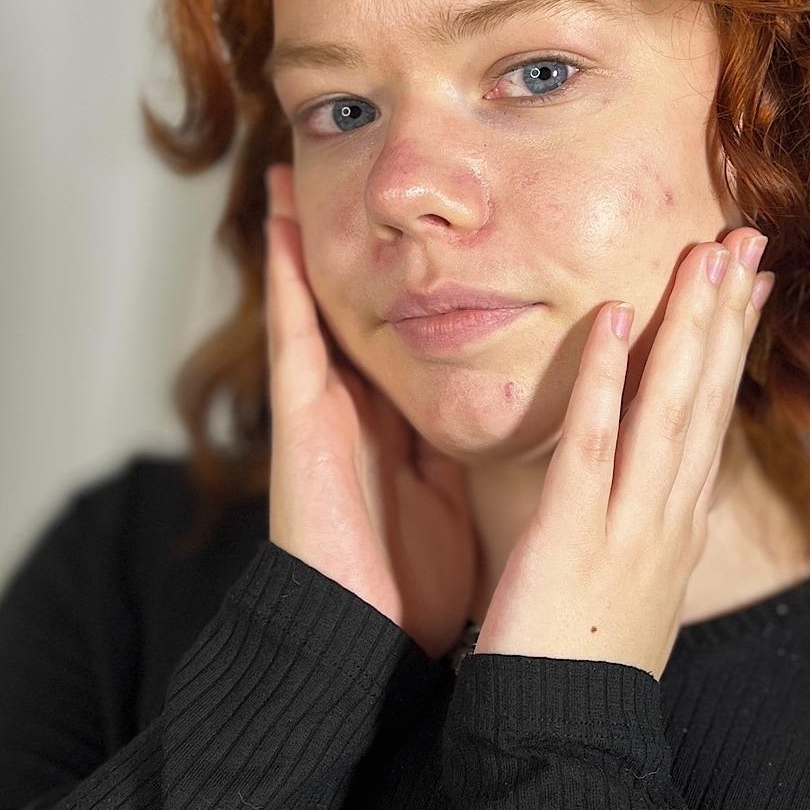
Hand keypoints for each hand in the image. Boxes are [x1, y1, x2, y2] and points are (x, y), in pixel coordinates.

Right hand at [262, 161, 480, 662]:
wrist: (366, 649)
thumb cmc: (416, 589)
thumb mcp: (460, 500)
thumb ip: (472, 453)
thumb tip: (528, 420)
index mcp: (406, 425)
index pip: (418, 332)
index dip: (426, 277)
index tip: (446, 219)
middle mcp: (362, 406)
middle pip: (365, 304)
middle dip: (365, 241)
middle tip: (361, 161)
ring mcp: (325, 409)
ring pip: (323, 302)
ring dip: (312, 236)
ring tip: (304, 164)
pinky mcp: (297, 420)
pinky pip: (291, 333)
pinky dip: (286, 276)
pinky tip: (281, 220)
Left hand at [470, 228, 775, 679]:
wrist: (567, 744)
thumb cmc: (586, 665)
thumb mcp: (635, 588)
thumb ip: (650, 530)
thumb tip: (673, 492)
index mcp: (678, 524)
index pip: (713, 416)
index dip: (733, 345)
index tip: (752, 283)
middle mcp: (667, 515)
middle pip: (707, 397)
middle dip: (727, 315)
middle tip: (747, 238)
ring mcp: (628, 523)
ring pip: (668, 407)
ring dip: (688, 327)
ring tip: (705, 254)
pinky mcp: (574, 534)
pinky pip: (592, 442)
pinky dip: (606, 378)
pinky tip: (614, 319)